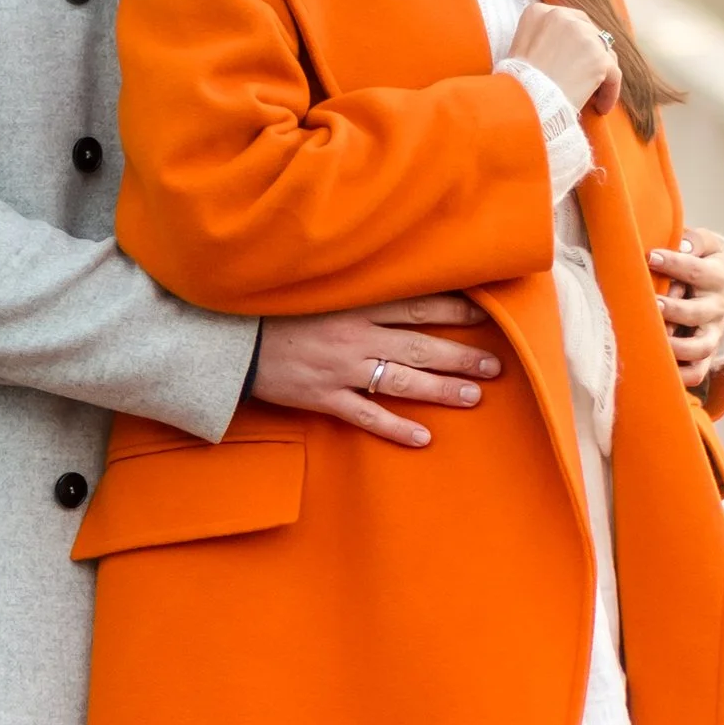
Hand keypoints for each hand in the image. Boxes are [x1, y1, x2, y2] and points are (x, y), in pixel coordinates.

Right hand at [254, 296, 501, 448]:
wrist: (228, 338)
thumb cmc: (274, 308)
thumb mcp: (318, 288)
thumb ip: (356, 290)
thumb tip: (397, 286)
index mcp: (355, 305)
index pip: (416, 305)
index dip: (454, 309)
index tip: (485, 314)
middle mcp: (354, 336)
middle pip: (420, 346)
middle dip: (461, 355)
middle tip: (495, 365)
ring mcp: (340, 369)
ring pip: (401, 381)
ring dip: (440, 389)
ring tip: (474, 396)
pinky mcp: (322, 397)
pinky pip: (365, 416)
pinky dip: (395, 428)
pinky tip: (423, 438)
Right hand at [510, 0, 622, 116]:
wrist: (522, 103)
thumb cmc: (516, 84)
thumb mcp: (518, 48)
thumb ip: (540, 38)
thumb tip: (562, 49)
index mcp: (539, 12)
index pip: (568, 20)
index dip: (575, 40)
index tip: (574, 58)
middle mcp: (562, 16)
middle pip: (590, 32)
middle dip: (591, 53)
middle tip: (588, 75)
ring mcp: (584, 35)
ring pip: (605, 52)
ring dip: (602, 73)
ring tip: (595, 96)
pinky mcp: (600, 58)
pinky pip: (613, 75)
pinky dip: (610, 92)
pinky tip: (601, 107)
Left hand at [650, 227, 723, 391]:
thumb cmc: (704, 260)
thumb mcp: (705, 244)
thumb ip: (693, 242)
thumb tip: (680, 247)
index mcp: (718, 277)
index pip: (698, 271)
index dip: (675, 264)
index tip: (650, 257)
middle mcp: (718, 307)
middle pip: (700, 312)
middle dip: (675, 310)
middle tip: (653, 304)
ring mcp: (713, 333)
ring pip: (700, 347)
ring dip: (677, 347)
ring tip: (655, 338)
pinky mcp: (705, 354)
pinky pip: (697, 373)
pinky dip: (681, 376)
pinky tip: (660, 368)